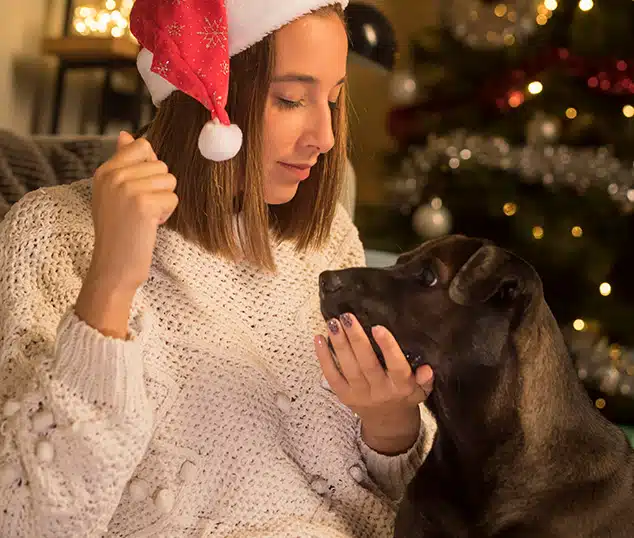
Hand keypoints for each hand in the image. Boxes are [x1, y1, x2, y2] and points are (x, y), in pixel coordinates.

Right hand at [75, 132, 177, 337]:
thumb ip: (122, 162)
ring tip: (144, 217)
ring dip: (164, 201)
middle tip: (140, 210)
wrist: (113, 266)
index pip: (143, 146)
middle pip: (161, 165)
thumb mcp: (113, 193)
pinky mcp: (144, 204)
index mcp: (105, 170)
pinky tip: (149, 225)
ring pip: (170, 181)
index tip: (139, 190)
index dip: (151, 169)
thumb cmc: (118, 231)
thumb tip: (127, 135)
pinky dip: (166, 214)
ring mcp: (127, 188)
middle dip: (159, 189)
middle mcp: (114, 175)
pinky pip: (173, 199)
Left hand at [314, 313, 433, 454]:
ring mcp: (359, 394)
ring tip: (333, 323)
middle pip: (366, 364)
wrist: (388, 424)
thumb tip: (428, 369)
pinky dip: (323, 358)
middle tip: (347, 317)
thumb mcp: (421, 391)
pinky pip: (331, 376)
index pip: (396, 367)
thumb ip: (425, 380)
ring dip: (339, 344)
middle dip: (356, 339)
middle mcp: (379, 391)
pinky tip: (319, 338)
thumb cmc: (405, 397)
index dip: (387, 347)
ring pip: (348, 368)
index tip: (378, 327)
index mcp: (401, 387)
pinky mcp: (344, 396)